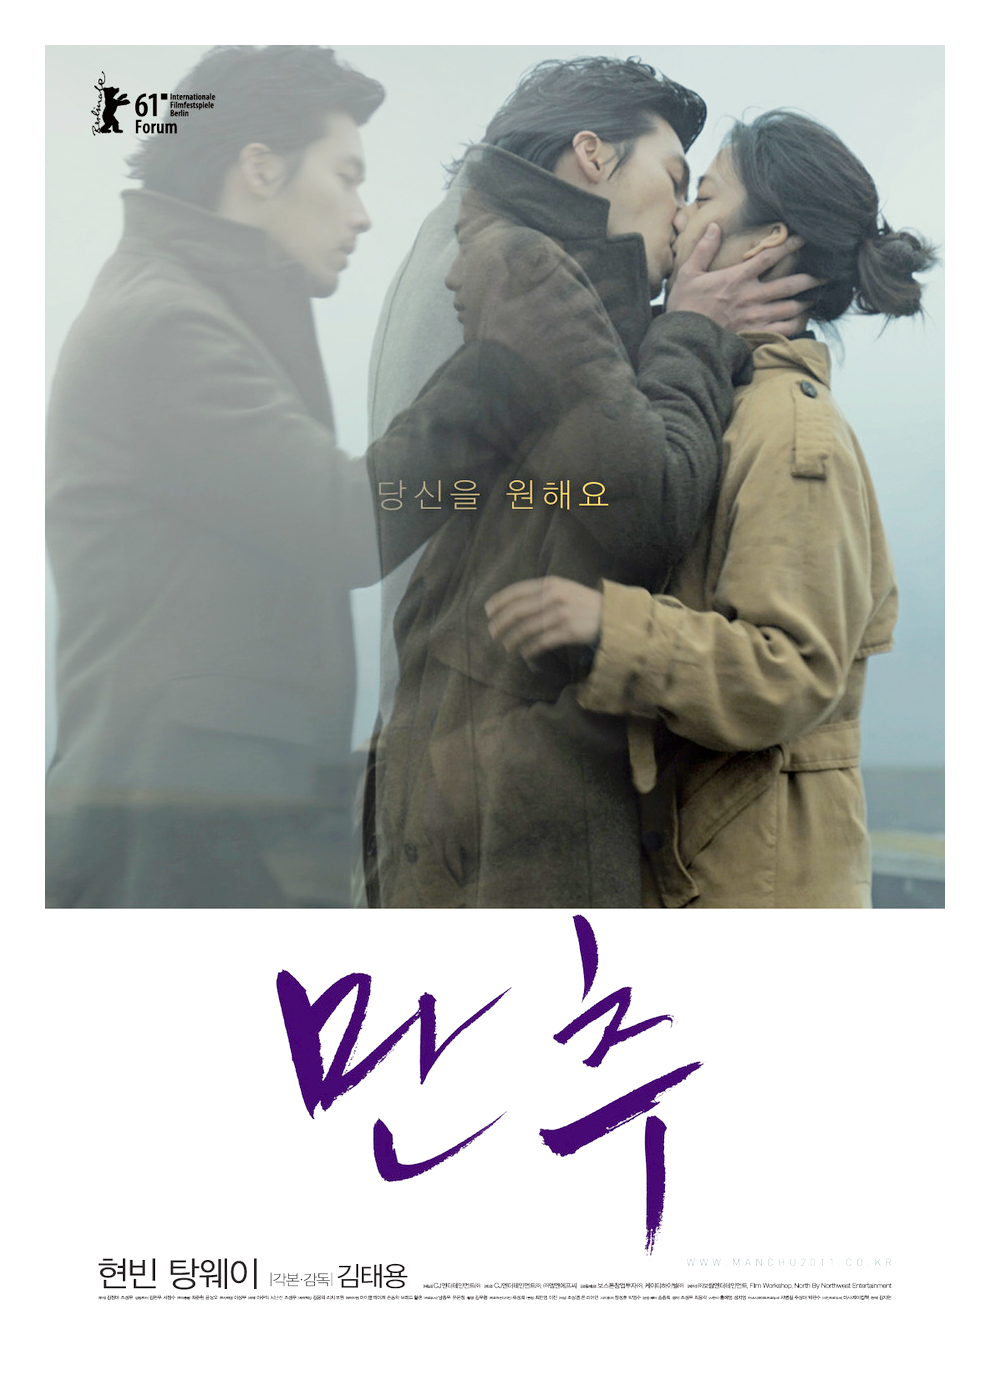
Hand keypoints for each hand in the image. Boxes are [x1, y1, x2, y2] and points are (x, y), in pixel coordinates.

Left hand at [486, 577, 602, 658]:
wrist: (614, 616)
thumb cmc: (586, 605)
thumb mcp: (565, 589)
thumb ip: (543, 593)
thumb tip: (514, 605)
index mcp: (551, 584)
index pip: (517, 591)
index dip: (499, 602)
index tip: (488, 612)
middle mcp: (554, 596)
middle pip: (517, 611)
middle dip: (500, 623)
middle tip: (492, 633)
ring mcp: (561, 614)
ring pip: (526, 629)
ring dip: (512, 639)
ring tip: (506, 647)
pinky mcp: (568, 631)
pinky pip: (541, 642)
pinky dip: (529, 649)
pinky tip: (524, 653)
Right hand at [665, 225, 821, 335]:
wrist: (684, 339)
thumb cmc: (684, 307)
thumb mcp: (688, 274)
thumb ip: (704, 250)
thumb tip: (714, 227)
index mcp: (737, 278)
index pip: (768, 257)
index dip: (788, 246)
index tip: (804, 238)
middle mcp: (751, 296)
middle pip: (789, 284)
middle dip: (810, 278)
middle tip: (826, 274)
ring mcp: (755, 317)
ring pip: (790, 308)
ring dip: (806, 302)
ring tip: (815, 298)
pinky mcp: (755, 335)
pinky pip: (783, 330)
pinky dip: (795, 326)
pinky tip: (801, 321)